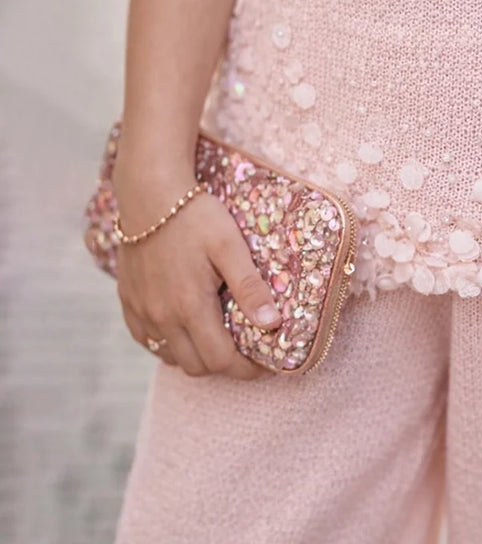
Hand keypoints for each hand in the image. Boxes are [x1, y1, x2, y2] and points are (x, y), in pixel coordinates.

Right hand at [111, 164, 282, 380]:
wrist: (150, 193)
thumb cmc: (196, 216)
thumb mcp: (230, 246)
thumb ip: (250, 287)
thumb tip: (272, 323)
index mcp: (190, 306)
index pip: (221, 360)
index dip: (246, 370)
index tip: (265, 364)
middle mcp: (161, 316)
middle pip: (196, 366)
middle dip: (224, 365)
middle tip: (245, 351)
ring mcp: (141, 310)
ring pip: (170, 356)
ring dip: (196, 356)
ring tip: (217, 338)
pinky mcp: (128, 300)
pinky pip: (147, 339)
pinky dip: (168, 343)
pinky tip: (184, 327)